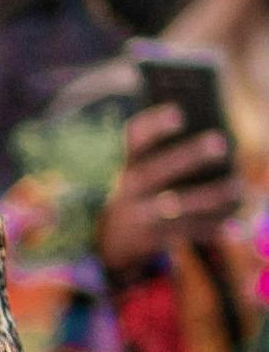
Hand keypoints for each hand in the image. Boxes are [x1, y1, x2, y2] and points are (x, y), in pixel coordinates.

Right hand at [103, 105, 239, 276]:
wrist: (115, 238)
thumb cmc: (144, 190)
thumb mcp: (143, 170)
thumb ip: (169, 152)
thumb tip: (217, 142)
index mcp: (130, 164)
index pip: (134, 139)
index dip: (153, 126)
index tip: (178, 113)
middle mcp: (131, 188)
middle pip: (156, 171)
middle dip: (188, 156)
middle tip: (219, 142)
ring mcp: (141, 215)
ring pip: (177, 205)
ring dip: (210, 196)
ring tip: (235, 186)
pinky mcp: (155, 238)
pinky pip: (188, 232)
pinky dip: (212, 227)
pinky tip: (231, 220)